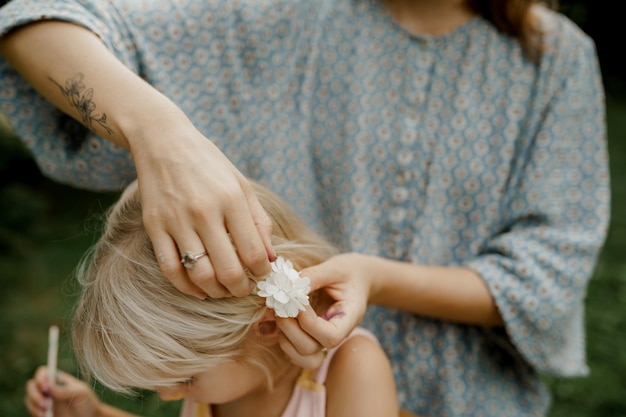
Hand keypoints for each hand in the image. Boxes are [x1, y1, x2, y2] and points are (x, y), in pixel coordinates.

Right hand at [25, 367, 99, 416]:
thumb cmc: (87, 402)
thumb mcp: (80, 393)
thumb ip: (65, 390)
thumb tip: (48, 387)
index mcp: (58, 379)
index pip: (43, 372)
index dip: (40, 377)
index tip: (45, 387)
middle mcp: (48, 389)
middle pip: (31, 385)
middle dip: (34, 394)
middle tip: (46, 404)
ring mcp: (44, 400)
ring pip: (28, 399)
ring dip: (33, 405)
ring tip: (45, 412)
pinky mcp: (42, 412)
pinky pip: (31, 411)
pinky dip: (34, 413)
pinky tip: (44, 416)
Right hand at [129, 120, 275, 298]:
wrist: (163, 141)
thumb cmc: (209, 164)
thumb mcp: (242, 185)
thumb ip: (259, 222)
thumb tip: (270, 259)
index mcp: (231, 200)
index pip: (253, 253)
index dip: (262, 273)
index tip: (262, 275)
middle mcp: (204, 212)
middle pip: (228, 270)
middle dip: (241, 289)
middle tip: (246, 289)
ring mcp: (176, 220)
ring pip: (200, 274)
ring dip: (217, 291)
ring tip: (225, 290)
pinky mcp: (154, 226)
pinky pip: (170, 268)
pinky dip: (186, 287)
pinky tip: (199, 290)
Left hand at [276, 253, 371, 368]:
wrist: (355, 279)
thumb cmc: (347, 273)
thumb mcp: (334, 269)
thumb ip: (312, 276)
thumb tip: (288, 287)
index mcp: (349, 319)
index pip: (331, 337)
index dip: (310, 324)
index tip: (299, 303)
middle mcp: (336, 335)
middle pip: (312, 350)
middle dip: (291, 330)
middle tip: (281, 308)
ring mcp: (323, 340)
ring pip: (302, 357)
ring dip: (285, 338)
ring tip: (280, 315)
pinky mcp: (310, 339)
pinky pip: (294, 353)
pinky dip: (280, 340)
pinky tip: (277, 319)